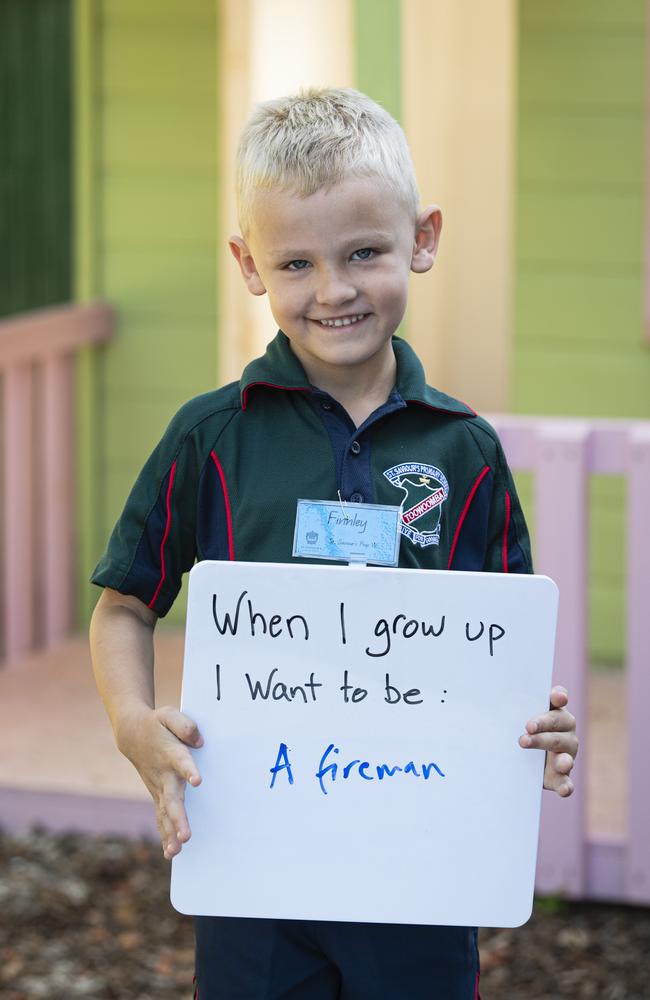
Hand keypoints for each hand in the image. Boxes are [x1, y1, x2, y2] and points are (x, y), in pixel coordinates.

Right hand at [117, 706, 202, 858]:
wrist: (131, 733)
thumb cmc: (156, 724)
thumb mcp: (170, 715)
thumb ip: (185, 725)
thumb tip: (199, 741)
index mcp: (170, 753)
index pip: (181, 761)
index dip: (189, 769)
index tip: (197, 779)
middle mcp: (164, 775)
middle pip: (172, 798)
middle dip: (179, 818)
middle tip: (185, 836)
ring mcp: (158, 787)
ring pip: (164, 813)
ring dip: (170, 832)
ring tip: (176, 851)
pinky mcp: (158, 795)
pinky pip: (161, 817)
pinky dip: (165, 834)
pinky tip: (171, 853)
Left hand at [519, 685, 577, 795]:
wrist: (514, 759)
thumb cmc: (513, 729)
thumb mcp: (510, 716)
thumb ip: (508, 705)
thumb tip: (488, 692)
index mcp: (553, 711)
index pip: (558, 699)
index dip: (558, 697)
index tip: (557, 698)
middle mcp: (565, 730)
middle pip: (559, 725)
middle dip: (544, 726)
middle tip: (527, 729)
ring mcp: (566, 754)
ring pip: (566, 754)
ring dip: (559, 757)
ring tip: (557, 762)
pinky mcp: (560, 776)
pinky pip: (566, 781)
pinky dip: (566, 785)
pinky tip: (564, 789)